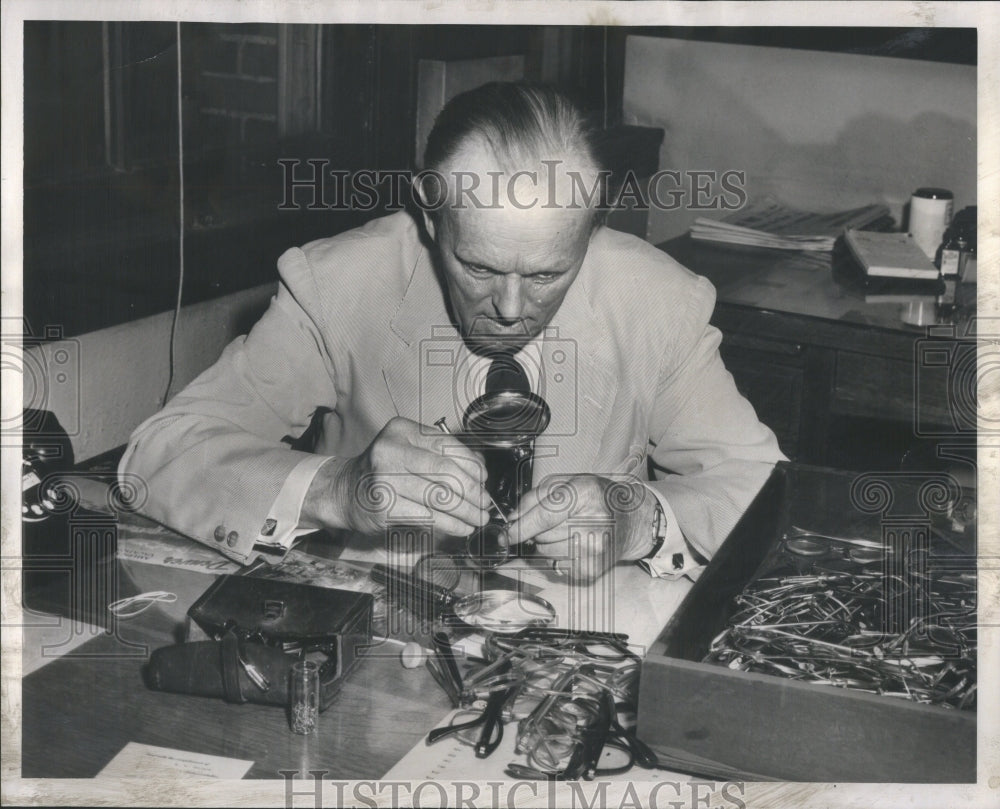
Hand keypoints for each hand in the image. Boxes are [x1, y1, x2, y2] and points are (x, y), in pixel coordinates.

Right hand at [302, 417, 491, 536]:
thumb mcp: (409, 450)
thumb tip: (480, 471)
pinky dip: (451, 524)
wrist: (344, 491)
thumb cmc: (384, 471)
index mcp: (402, 430)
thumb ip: (441, 455)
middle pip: (446, 471)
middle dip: (473, 491)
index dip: (472, 465)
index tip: (484, 480)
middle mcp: (391, 450)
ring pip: (439, 496)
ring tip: (478, 519)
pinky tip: (461, 527)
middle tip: (484, 504)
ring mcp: (385, 478)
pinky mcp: (384, 506)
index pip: (448, 445)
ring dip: (466, 511)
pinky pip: (427, 516)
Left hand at [505, 474, 656, 580]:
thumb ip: (537, 496)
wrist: (633, 522)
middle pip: (542, 534)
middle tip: (558, 521)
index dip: (521, 526)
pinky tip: (577, 545)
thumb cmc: (599, 498)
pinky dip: (559, 556)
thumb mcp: (570, 482)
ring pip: (545, 553)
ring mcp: (593, 550)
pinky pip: (556, 566)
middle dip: (538, 530)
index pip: (544, 515)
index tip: (508, 533)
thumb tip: (514, 519)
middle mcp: (593, 522)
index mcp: (586, 494)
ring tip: (569, 532)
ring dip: (548, 544)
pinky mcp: (591, 569)